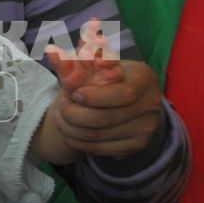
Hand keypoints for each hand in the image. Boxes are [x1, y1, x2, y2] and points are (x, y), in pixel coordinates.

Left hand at [42, 19, 162, 159]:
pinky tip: (70, 134)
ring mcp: (145, 129)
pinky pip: (101, 150)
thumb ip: (75, 58)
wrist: (129, 103)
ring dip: (72, 130)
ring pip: (100, 136)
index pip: (124, 92)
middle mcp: (151, 104)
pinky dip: (79, 143)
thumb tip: (52, 52)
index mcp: (144, 78)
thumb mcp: (95, 62)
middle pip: (107, 117)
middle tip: (61, 107)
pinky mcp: (136, 147)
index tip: (75, 94)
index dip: (95, 96)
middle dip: (76, 114)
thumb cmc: (108, 77)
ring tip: (61, 119)